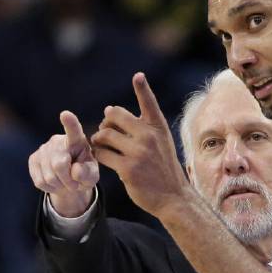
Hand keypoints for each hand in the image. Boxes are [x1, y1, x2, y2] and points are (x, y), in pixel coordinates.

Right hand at [28, 111, 98, 216]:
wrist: (69, 181)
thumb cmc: (85, 174)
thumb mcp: (92, 175)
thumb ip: (87, 173)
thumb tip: (75, 171)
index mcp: (77, 140)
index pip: (73, 130)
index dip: (70, 123)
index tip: (65, 114)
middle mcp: (58, 140)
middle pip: (59, 165)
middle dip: (68, 180)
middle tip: (76, 185)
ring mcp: (43, 149)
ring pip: (49, 176)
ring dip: (60, 185)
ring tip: (66, 183)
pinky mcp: (33, 159)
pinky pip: (40, 181)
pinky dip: (50, 188)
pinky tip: (56, 183)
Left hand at [91, 72, 188, 216]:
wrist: (173, 196)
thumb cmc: (163, 168)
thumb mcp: (161, 143)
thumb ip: (141, 127)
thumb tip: (108, 109)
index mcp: (158, 128)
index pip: (149, 103)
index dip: (142, 88)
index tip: (138, 76)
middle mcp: (149, 136)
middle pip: (114, 115)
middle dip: (105, 122)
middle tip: (105, 133)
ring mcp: (139, 152)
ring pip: (104, 135)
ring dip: (98, 140)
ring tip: (100, 146)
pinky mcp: (128, 168)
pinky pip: (102, 154)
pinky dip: (98, 155)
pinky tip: (102, 158)